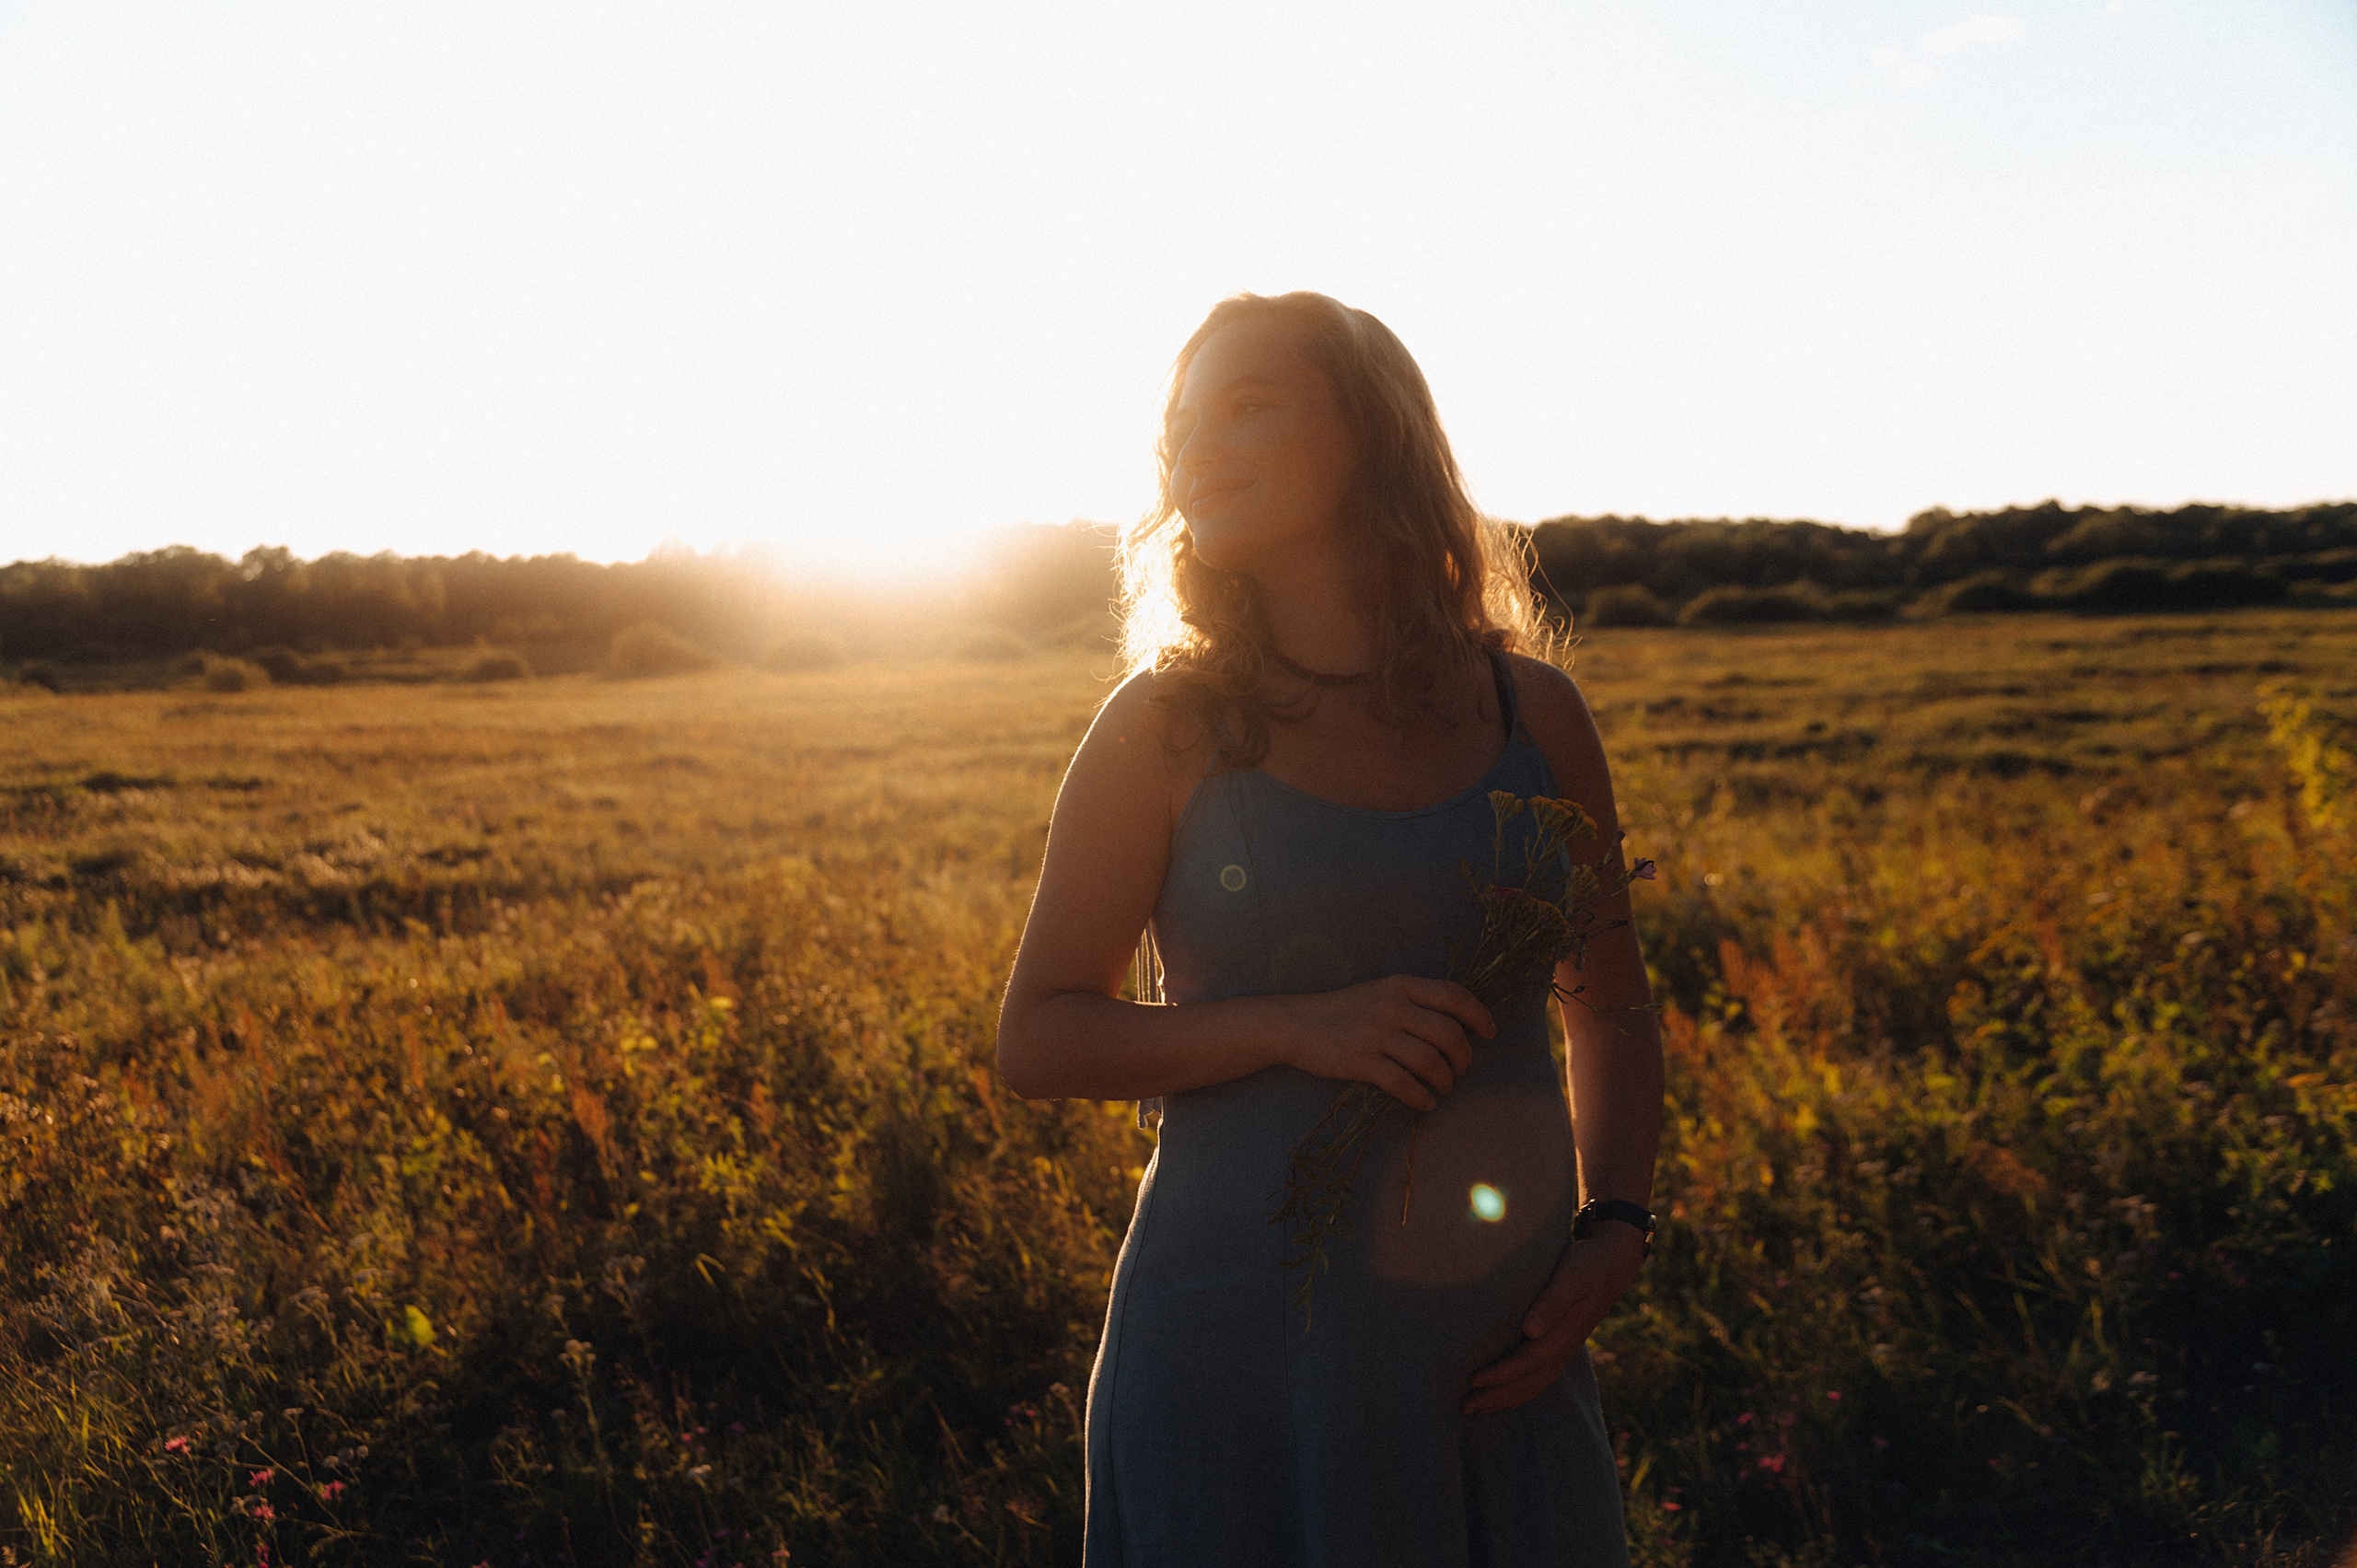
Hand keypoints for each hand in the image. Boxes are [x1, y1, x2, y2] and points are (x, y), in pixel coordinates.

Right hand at [1275, 975, 1494, 1111]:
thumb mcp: (1380, 993)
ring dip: (1445, 1081)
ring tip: (1442, 1088)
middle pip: (1449, 1033)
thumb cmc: (1343, 1010)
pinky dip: (1421, 1097)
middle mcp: (1392, 1007)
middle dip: (1463, 1058)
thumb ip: (1413, 1001)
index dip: (1479, 1015)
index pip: (1454, 995)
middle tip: (1460, 1070)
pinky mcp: (1361, 1061)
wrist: (1295, 1023)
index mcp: (1400, 985)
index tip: (1489, 1033)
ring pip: (1430, 1061)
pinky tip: (1425, 1103)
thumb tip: (1456, 1024)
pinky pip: (1404, 1084)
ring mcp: (1375, 1034)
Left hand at [1461, 1225, 1644, 1415]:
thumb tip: (1531, 1330)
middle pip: (1528, 1382)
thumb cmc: (1586, 1265)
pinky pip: (1539, 1379)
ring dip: (1505, 1399)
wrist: (1610, 1265)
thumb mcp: (1571, 1277)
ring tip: (1477, 1410)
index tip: (1474, 1379)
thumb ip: (1552, 1302)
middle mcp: (1563, 1349)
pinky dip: (1520, 1392)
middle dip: (1497, 1396)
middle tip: (1464, 1407)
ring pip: (1533, 1385)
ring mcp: (1563, 1351)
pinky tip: (1505, 1398)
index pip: (1528, 1362)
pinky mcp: (1560, 1347)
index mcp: (1564, 1335)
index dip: (1501, 1374)